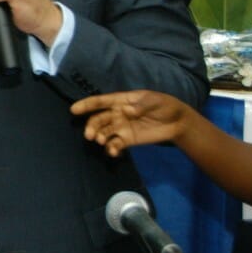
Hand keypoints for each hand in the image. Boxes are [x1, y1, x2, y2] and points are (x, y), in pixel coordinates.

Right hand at [70, 90, 191, 157]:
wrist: (178, 122)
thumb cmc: (164, 106)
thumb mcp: (154, 101)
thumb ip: (140, 105)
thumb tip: (126, 111)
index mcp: (121, 101)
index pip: (100, 102)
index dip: (86, 105)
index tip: (74, 110)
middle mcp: (117, 114)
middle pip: (99, 119)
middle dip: (92, 126)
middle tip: (90, 136)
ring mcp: (121, 127)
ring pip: (104, 132)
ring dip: (100, 137)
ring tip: (102, 142)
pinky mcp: (127, 140)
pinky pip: (115, 144)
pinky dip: (111, 148)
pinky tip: (112, 152)